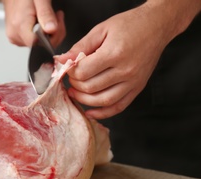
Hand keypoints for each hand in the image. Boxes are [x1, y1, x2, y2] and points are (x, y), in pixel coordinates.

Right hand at [2, 0, 65, 46]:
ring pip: (39, 44)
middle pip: (41, 45)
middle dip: (53, 33)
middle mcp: (15, 35)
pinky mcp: (16, 39)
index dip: (52, 36)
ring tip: (45, 18)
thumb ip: (46, 14)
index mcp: (20, 25)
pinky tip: (40, 24)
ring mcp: (15, 38)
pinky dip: (41, 34)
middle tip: (54, 16)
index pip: (40, 43)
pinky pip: (34, 42)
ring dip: (48, 33)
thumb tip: (51, 30)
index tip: (56, 23)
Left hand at [56, 3, 178, 118]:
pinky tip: (90, 111)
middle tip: (71, 79)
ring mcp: (133, 81)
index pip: (83, 72)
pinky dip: (102, 113)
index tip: (67, 68)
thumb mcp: (101, 30)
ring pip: (103, 100)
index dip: (70, 72)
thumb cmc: (129, 25)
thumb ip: (80, 47)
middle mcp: (125, 70)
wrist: (156, 26)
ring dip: (84, 100)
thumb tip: (62, 60)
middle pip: (90, 87)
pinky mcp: (138, 88)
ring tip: (75, 93)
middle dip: (75, 85)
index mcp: (114, 53)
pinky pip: (118, 107)